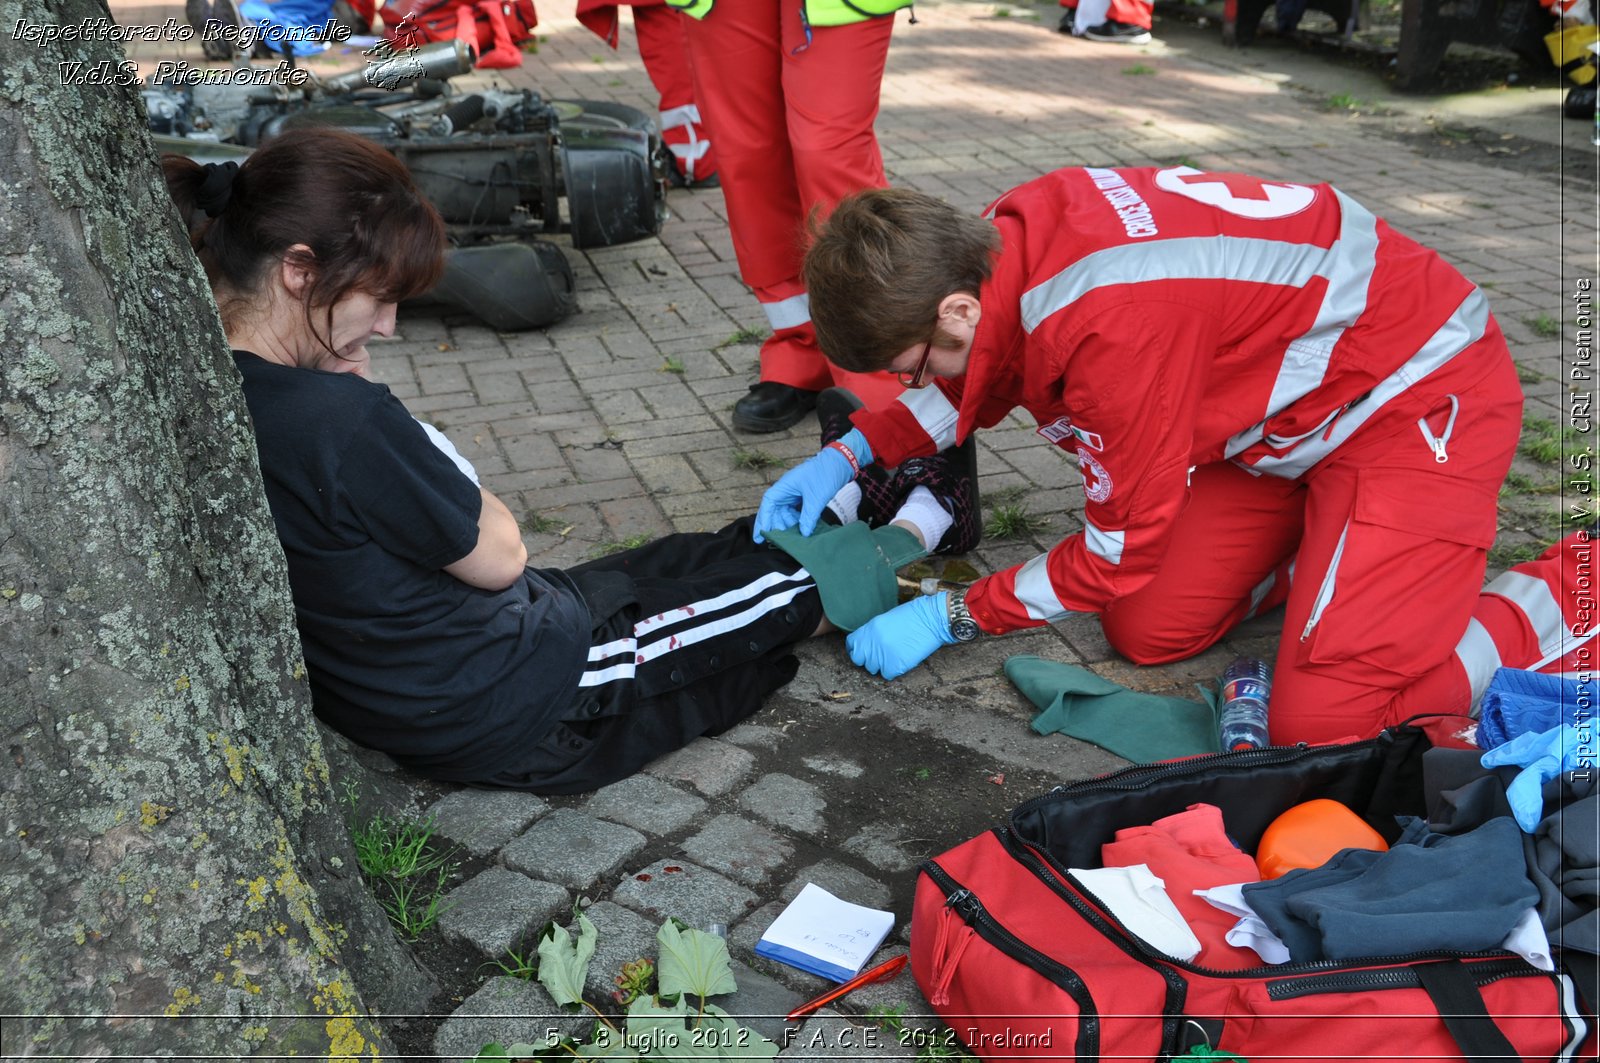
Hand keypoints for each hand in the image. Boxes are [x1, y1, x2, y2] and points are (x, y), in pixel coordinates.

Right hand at [753, 428, 871, 542]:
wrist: (840, 463)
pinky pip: (796, 512)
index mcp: (784, 486)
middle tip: (779, 542)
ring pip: (785, 513)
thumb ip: (808, 517)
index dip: (763, 521)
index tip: (760, 536)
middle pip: (775, 511)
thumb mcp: (816, 498)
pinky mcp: (804, 497)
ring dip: (788, 525)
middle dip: (776, 526)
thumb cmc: (825, 474)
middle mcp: (786, 490)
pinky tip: (803, 530)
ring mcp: (795, 494)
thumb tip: (803, 533)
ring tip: (794, 538)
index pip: (768, 504)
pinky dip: (798, 521)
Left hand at [846, 593, 956, 679]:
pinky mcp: (895, 665)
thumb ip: (873, 632)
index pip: (852, 644)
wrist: (931, 619)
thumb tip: (868, 644)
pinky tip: (901, 661)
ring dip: (881, 665)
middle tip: (878, 657)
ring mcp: (883, 655)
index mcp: (869, 629)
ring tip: (894, 655)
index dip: (857, 649)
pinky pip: (887, 675)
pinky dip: (894, 671)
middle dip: (867, 659)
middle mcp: (873, 642)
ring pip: (873, 668)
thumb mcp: (886, 620)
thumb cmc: (913, 617)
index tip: (864, 651)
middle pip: (859, 659)